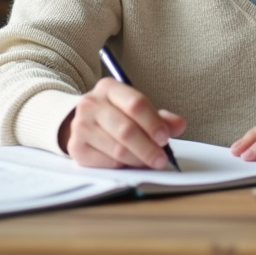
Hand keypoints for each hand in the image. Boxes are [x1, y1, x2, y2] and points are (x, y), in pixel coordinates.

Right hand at [58, 78, 186, 168]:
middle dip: (148, 147)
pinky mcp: (76, 148)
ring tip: (149, 162)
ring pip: (117, 149)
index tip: (165, 138)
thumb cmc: (115, 114)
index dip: (153, 123)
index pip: (135, 104)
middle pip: (126, 129)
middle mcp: (91, 104)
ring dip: (138, 160)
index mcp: (108, 88)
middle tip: (161, 159)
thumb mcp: (136, 109)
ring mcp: (81, 126)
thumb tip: (179, 125)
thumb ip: (160, 117)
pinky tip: (130, 164)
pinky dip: (123, 166)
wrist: (83, 122)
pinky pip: (107, 162)